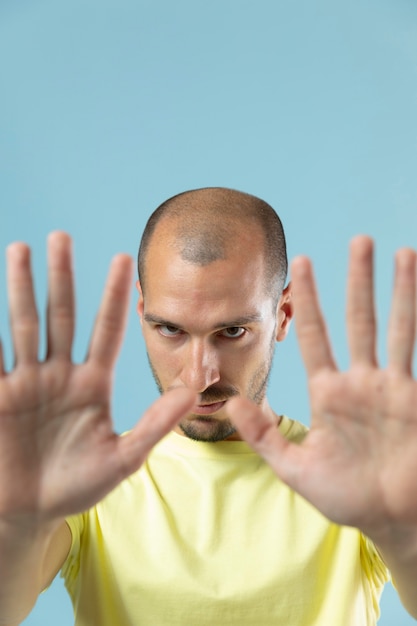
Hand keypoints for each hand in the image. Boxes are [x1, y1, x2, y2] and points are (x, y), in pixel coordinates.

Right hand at [0, 232, 195, 526]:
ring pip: (25, 325)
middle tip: (61, 236)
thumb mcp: (123, 458)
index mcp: (93, 384)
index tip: (123, 259)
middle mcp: (60, 374)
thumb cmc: (78, 487)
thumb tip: (193, 392)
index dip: (114, 297)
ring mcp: (27, 382)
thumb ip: (155, 424)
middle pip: (62, 316)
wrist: (31, 512)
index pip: (106, 331)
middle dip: (61, 278)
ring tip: (21, 249)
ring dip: (22, 288)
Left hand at [228, 236, 416, 536]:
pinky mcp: (414, 397)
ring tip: (402, 253)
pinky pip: (415, 352)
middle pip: (358, 319)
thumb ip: (263, 436)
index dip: (307, 300)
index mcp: (328, 393)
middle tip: (358, 240)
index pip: (314, 335)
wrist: (391, 519)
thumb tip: (230, 402)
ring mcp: (391, 386)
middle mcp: (360, 381)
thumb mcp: (296, 469)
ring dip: (399, 291)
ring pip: (395, 327)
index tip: (301, 264)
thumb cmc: (346, 497)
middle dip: (357, 281)